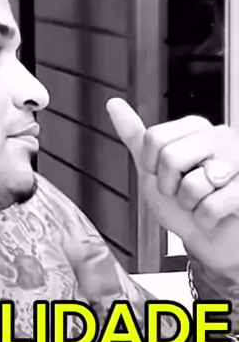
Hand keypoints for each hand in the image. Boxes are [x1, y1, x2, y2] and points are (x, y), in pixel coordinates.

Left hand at [107, 99, 238, 273]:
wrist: (208, 237)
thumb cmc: (184, 203)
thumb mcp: (153, 168)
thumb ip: (136, 136)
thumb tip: (114, 104)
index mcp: (196, 128)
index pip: (154, 138)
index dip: (152, 166)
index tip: (164, 175)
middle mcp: (219, 137)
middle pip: (170, 157)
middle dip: (170, 187)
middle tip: (184, 191)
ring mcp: (237, 161)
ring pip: (193, 183)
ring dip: (189, 205)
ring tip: (202, 201)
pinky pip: (212, 206)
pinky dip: (206, 219)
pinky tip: (215, 214)